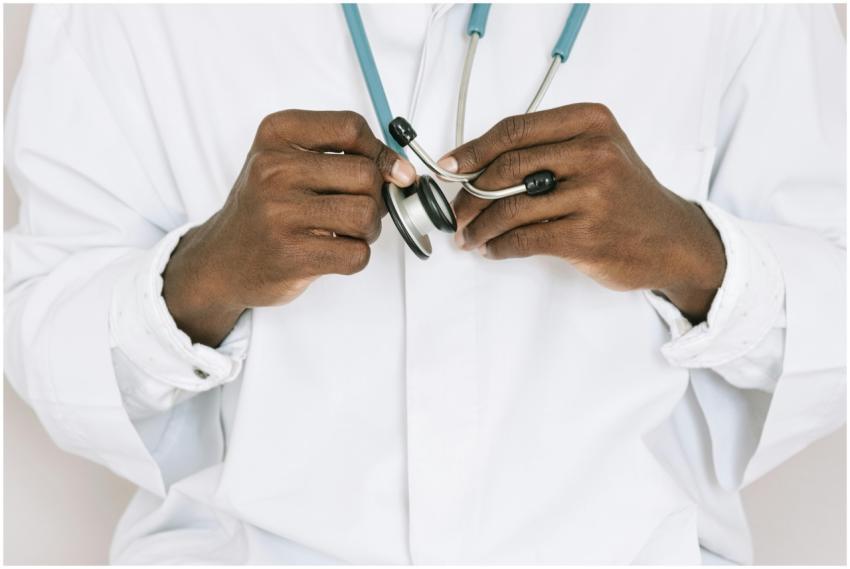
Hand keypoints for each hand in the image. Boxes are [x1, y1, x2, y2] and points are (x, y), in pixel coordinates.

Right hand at [162, 110, 415, 346]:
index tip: (386, 170)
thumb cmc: (267, 208)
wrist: (224, 259)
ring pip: (366, 214)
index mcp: (276, 135)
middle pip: (365, 173)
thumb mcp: (291, 161)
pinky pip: (356, 254)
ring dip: (368, 229)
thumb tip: (402, 172)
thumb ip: (345, 155)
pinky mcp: (291, 254)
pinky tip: (333, 252)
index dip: (379, 151)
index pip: (351, 126)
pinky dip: (355, 256)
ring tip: (345, 231)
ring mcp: (280, 213)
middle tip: (356, 208)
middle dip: (375, 196)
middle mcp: (273, 169)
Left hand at [441, 103, 725, 322]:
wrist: (672, 238)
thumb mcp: (599, 152)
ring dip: (479, 226)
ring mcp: (593, 196)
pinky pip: (524, 239)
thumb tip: (477, 165)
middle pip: (506, 167)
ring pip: (510, 207)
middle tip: (455, 210)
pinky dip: (499, 247)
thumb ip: (548, 149)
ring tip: (468, 235)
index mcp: (591, 123)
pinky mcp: (587, 236)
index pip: (515, 130)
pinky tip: (491, 249)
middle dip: (470, 192)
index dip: (473, 149)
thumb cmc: (627, 195)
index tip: (449, 166)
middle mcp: (594, 153)